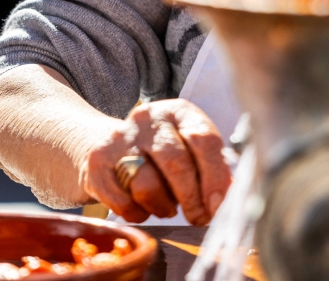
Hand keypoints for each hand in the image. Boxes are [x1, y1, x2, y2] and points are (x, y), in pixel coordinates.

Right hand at [80, 99, 230, 224]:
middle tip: (200, 218)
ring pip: (147, 186)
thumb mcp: (190, 146)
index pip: (203, 139)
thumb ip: (212, 166)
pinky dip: (138, 214)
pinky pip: (122, 202)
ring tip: (169, 208)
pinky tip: (145, 208)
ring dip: (164, 207)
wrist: (111, 144)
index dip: (215, 175)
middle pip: (176, 163)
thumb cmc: (163, 151)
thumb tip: (230, 197)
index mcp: (179, 111)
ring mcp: (120, 138)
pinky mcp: (98, 162)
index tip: (220, 204)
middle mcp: (149, 118)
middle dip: (192, 198)